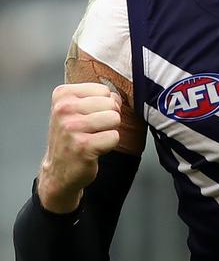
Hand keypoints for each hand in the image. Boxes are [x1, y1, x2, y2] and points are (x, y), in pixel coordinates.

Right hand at [38, 83, 121, 212]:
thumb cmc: (70, 138)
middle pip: (111, 103)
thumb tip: (117, 97)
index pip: (104, 90)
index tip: (90, 116)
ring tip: (94, 138)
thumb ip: (96, 97)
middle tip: (93, 130)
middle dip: (108, 117)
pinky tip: (94, 148)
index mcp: (62, 95)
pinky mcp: (83, 145)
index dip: (104, 105)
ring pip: (114, 118)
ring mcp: (72, 127)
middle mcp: (64, 109)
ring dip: (109, 131)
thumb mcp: (74, 109)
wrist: (58, 170)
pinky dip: (109, 145)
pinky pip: (114, 137)